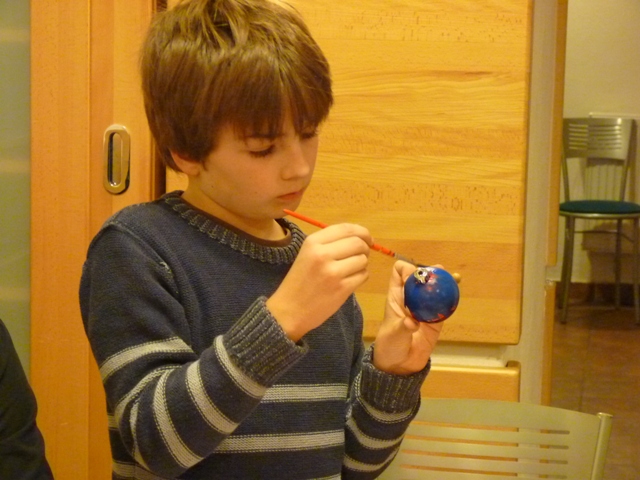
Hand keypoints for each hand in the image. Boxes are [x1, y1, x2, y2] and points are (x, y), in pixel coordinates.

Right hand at [266, 224, 370, 340]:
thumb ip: (330, 243)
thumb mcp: (308, 254)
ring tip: (350, 271)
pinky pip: (363, 276)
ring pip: (363, 260)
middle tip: (361, 256)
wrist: (289, 310)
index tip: (367, 239)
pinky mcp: (342, 288)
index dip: (362, 232)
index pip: (346, 229)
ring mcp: (333, 272)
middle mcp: (323, 254)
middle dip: (365, 248)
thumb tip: (361, 237)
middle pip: (358, 243)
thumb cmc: (299, 281)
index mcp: (313, 242)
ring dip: (362, 265)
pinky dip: (361, 277)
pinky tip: (349, 281)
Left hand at [372, 261, 442, 374]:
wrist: (400, 365)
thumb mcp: (393, 335)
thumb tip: (412, 322)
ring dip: (442, 281)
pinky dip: (450, 298)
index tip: (414, 279)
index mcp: (396, 296)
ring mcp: (424, 308)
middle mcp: (411, 298)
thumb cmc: (390, 346)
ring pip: (433, 288)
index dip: (407, 270)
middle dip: (429, 272)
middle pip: (420, 276)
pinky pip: (444, 305)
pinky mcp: (436, 319)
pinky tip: (455, 293)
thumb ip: (403, 327)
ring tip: (452, 278)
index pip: (399, 272)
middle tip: (438, 274)